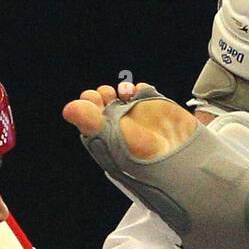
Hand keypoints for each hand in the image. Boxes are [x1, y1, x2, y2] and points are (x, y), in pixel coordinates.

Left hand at [62, 80, 195, 158]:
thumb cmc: (144, 160)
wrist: (180, 160)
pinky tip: (139, 94)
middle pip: (101, 101)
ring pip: (119, 94)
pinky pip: (141, 90)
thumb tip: (68, 108)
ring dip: (119, 90)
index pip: (87, 115)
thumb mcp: (112, 141)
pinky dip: (139, 88)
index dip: (87, 104)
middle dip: (101, 95)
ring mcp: (135, 116)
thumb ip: (90, 123)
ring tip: (125, 95)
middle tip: (108, 97)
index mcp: (103, 137)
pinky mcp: (153, 107)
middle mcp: (117, 126)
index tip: (94, 102)